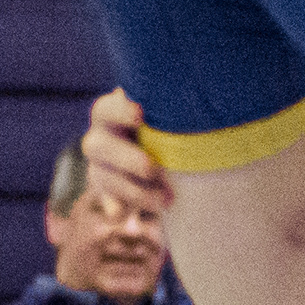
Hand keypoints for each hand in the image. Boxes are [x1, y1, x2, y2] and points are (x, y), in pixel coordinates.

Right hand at [82, 89, 172, 218]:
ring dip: (134, 191)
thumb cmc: (171, 123)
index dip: (119, 111)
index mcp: (112, 114)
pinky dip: (118, 209)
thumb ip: (175, 106)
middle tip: (152, 168)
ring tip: (166, 199)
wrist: (163, 153)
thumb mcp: (170, 112)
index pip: (105, 109)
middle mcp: (100, 139)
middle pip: (96, 147)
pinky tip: (124, 214)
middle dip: (126, 159)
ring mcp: (100, 167)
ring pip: (104, 179)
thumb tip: (208, 89)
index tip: (141, 114)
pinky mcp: (109, 193)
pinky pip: (109, 204)